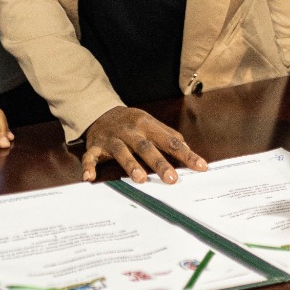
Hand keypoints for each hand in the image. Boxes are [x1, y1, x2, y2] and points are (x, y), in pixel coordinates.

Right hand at [81, 106, 207, 184]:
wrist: (99, 110)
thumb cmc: (131, 123)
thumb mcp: (151, 123)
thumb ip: (168, 136)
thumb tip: (187, 149)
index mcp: (147, 125)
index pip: (170, 141)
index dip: (185, 154)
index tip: (200, 166)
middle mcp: (130, 131)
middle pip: (146, 147)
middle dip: (159, 163)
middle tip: (172, 179)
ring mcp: (112, 138)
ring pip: (121, 151)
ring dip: (130, 165)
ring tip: (140, 179)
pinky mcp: (95, 146)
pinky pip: (91, 156)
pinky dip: (89, 166)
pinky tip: (89, 177)